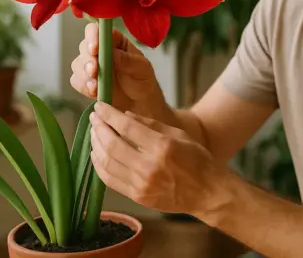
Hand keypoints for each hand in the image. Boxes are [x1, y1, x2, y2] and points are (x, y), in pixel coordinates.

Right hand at [70, 23, 169, 120]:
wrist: (139, 103)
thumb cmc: (143, 80)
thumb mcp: (142, 68)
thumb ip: (128, 60)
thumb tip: (113, 52)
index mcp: (115, 41)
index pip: (98, 31)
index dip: (93, 36)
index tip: (94, 49)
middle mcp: (101, 51)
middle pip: (84, 47)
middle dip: (87, 59)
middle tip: (94, 71)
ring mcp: (92, 66)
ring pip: (77, 64)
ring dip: (84, 74)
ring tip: (96, 86)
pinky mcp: (86, 81)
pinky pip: (76, 80)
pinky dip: (83, 86)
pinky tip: (94, 92)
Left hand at [89, 102, 225, 216]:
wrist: (208, 193)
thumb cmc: (198, 160)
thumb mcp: (180, 134)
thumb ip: (151, 124)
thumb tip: (125, 115)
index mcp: (162, 146)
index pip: (127, 127)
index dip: (109, 115)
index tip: (99, 106)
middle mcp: (149, 166)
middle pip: (113, 144)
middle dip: (99, 128)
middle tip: (94, 117)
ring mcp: (142, 184)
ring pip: (107, 163)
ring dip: (96, 145)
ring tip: (94, 133)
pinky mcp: (138, 197)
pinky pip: (110, 180)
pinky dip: (99, 166)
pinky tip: (97, 154)